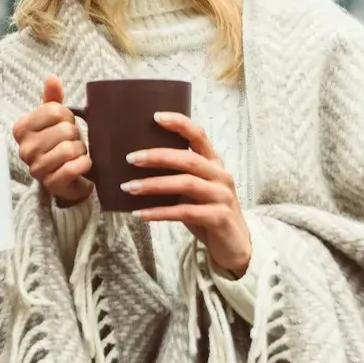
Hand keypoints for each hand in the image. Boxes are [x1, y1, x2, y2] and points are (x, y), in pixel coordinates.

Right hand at [12, 75, 92, 204]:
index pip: (54, 110)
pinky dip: (84, 164)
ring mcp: (36, 168)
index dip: (68, 116)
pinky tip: (83, 164)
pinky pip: (73, 167)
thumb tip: (52, 78)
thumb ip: (53, 99)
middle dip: (75, 135)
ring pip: (70, 149)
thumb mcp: (55, 120)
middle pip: (65, 129)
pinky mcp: (51, 183)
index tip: (65, 125)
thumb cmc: (59, 144)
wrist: (67, 178)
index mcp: (22, 128)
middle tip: (72, 142)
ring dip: (81, 150)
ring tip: (76, 154)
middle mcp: (25, 149)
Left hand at [124, 113, 250, 276]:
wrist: (235, 245)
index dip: (179, 124)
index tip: (155, 117)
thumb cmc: (208, 212)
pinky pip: (186, 212)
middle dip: (157, 156)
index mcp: (214, 163)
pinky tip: (142, 213)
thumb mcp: (196, 188)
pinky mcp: (219, 218)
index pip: (199, 135)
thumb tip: (138, 163)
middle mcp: (221, 176)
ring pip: (186, 184)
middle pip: (188, 160)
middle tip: (130, 158)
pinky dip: (161, 212)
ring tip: (128, 187)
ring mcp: (222, 197)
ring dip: (154, 185)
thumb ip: (179, 174)